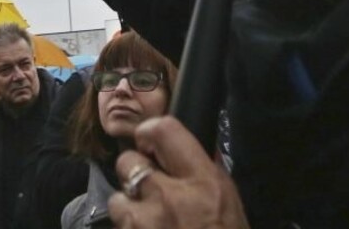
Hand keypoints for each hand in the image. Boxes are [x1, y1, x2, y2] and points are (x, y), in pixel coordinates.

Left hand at [107, 116, 249, 228]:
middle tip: (152, 193)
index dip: (151, 135)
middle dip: (136, 175)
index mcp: (204, 183)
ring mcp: (144, 222)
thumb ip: (206, 177)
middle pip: (128, 161)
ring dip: (129, 209)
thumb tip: (186, 150)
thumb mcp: (231, 209)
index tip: (153, 146)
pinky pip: (119, 226)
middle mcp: (169, 196)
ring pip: (117, 197)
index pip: (163, 129)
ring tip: (150, 226)